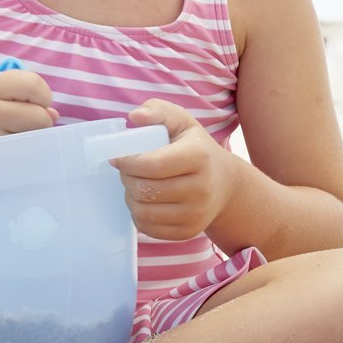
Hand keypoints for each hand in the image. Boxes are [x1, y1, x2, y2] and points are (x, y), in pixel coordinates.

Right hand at [0, 69, 57, 148]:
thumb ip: (19, 95)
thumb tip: (54, 114)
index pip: (34, 84)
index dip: (43, 96)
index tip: (34, 103)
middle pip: (40, 116)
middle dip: (40, 122)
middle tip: (23, 125)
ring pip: (33, 140)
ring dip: (31, 141)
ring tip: (10, 138)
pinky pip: (22, 158)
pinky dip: (21, 156)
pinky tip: (5, 152)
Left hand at [112, 99, 238, 240]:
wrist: (225, 185)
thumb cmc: (197, 149)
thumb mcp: (183, 123)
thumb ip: (159, 112)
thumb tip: (134, 116)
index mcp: (198, 157)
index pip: (152, 164)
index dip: (127, 162)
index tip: (116, 158)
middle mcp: (201, 188)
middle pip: (145, 190)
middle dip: (126, 179)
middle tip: (126, 171)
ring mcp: (196, 214)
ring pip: (143, 212)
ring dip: (130, 198)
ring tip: (134, 186)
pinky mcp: (189, 231)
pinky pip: (149, 229)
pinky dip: (138, 215)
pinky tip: (143, 202)